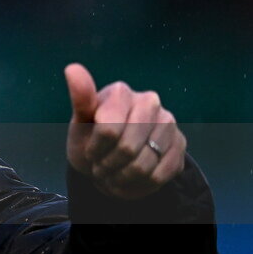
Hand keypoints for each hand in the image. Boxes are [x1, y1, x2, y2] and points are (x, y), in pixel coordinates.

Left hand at [64, 63, 185, 199]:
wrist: (110, 158)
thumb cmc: (92, 138)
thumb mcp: (80, 123)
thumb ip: (80, 98)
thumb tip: (72, 68)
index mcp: (121, 92)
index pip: (109, 130)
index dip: (95, 149)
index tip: (90, 151)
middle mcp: (150, 102)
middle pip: (128, 148)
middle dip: (108, 165)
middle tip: (101, 167)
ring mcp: (169, 123)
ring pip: (144, 166)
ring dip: (121, 178)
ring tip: (113, 173)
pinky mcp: (180, 145)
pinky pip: (158, 176)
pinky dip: (138, 185)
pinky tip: (129, 179)